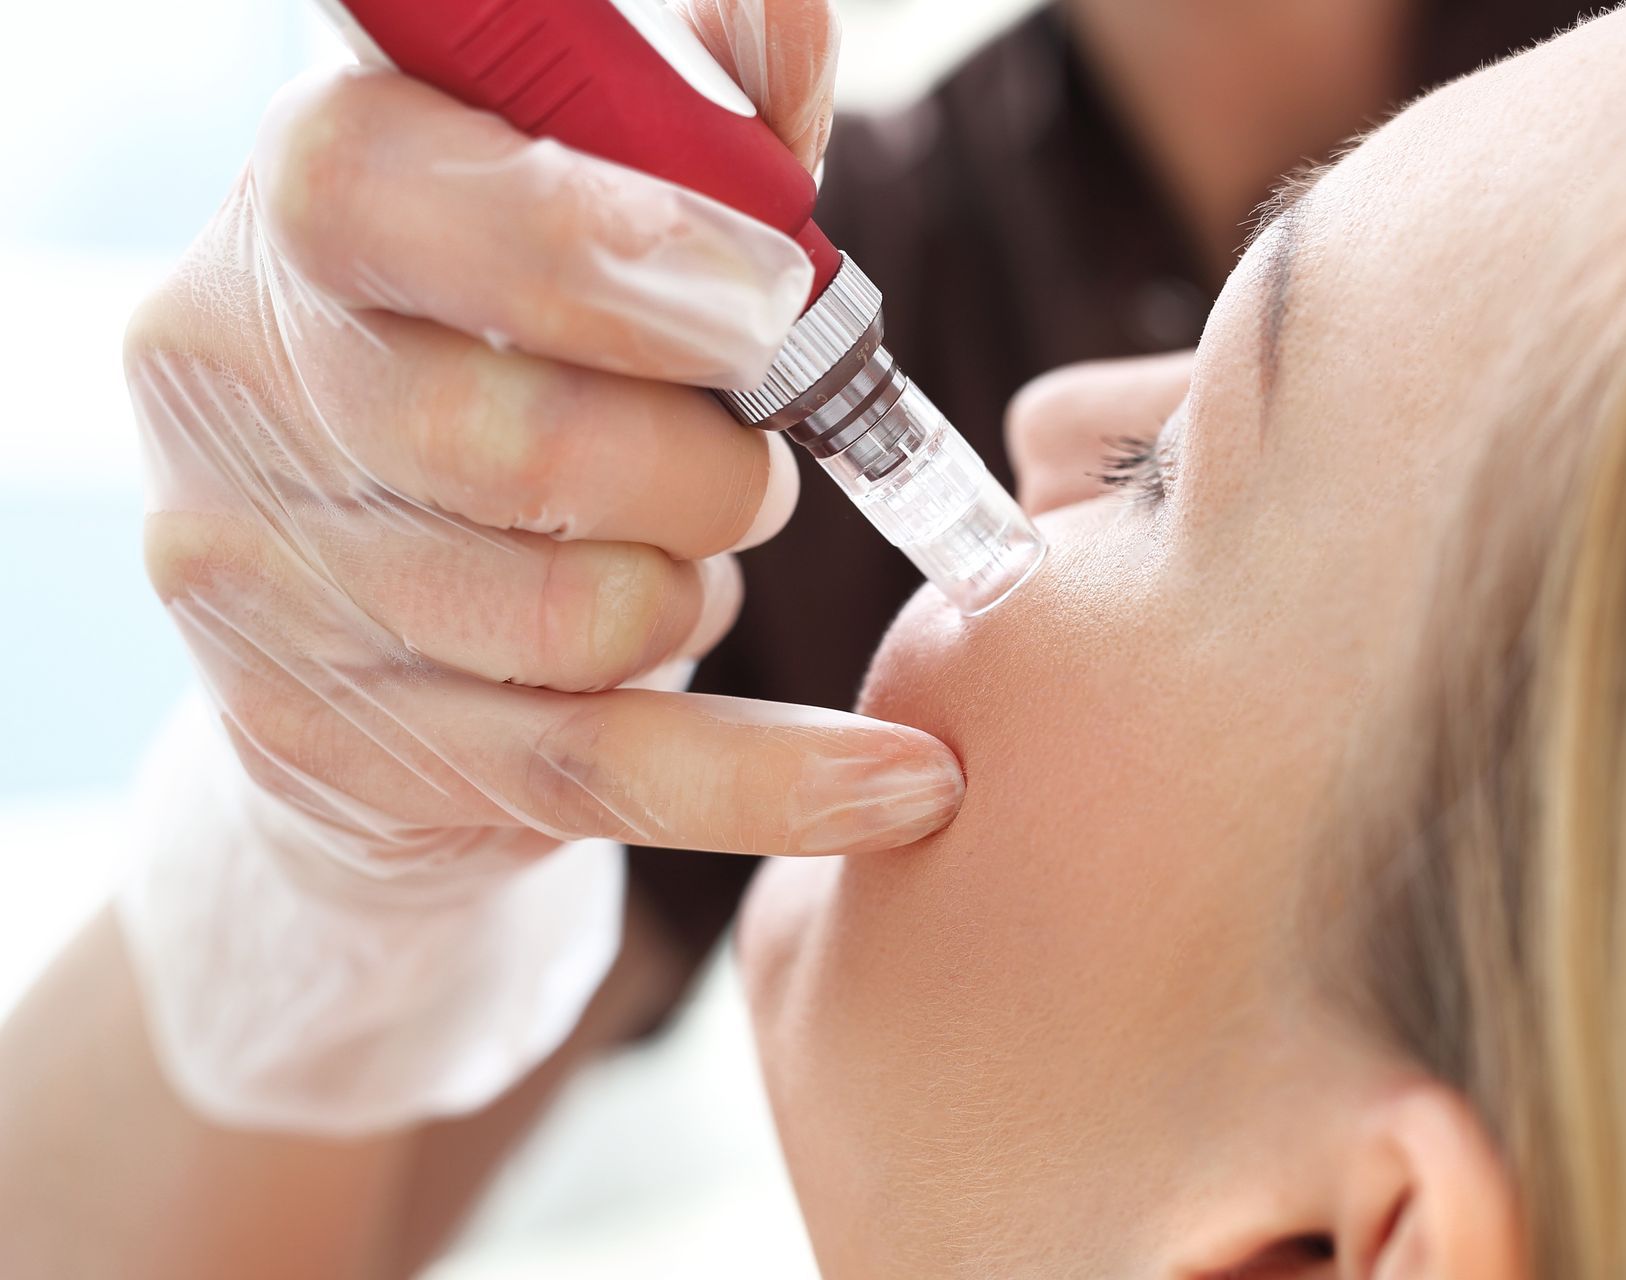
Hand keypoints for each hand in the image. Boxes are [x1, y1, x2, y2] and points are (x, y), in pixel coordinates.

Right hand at [127, 0, 960, 882]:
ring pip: (579, 617)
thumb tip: (795, 34)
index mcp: (305, 212)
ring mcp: (265, 585)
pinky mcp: (336, 743)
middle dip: (708, 462)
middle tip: (754, 457)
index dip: (614, 248)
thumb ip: (687, 125)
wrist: (362, 598)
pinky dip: (779, 776)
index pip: (406, 201)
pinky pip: (599, 771)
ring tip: (694, 550)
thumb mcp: (576, 215)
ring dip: (702, 585)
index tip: (768, 292)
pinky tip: (906, 784)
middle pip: (525, 445)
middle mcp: (244, 387)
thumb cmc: (515, 359)